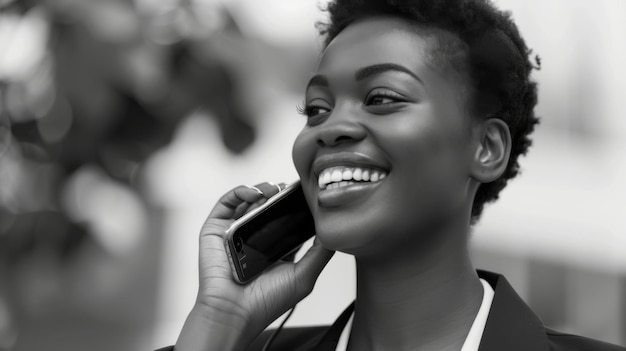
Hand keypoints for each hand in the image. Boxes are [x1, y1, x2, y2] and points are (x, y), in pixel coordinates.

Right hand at [176, 182, 333, 350]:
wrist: (235, 312)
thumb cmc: (266, 301)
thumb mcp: (304, 275)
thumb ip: (320, 253)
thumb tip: (333, 231)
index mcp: (275, 247)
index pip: (287, 218)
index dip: (296, 204)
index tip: (307, 193)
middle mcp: (254, 237)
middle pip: (268, 204)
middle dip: (280, 193)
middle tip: (291, 188)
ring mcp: (235, 231)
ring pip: (249, 200)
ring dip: (263, 188)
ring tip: (275, 189)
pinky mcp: (216, 229)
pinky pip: (227, 202)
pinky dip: (241, 191)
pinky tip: (256, 193)